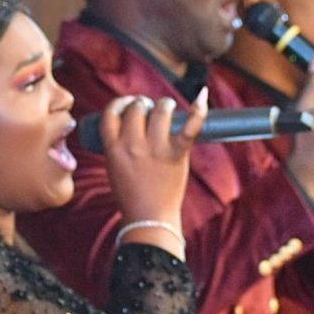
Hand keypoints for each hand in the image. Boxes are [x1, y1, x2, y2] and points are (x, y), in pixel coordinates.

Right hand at [100, 92, 201, 228]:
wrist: (149, 219)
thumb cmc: (131, 196)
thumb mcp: (113, 167)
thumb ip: (119, 146)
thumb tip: (132, 123)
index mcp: (113, 149)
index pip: (111, 113)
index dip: (120, 103)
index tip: (128, 104)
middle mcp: (133, 145)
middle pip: (137, 108)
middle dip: (143, 103)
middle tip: (149, 109)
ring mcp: (156, 149)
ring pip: (160, 110)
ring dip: (164, 104)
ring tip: (167, 107)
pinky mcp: (177, 154)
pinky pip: (190, 126)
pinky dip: (199, 110)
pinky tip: (202, 95)